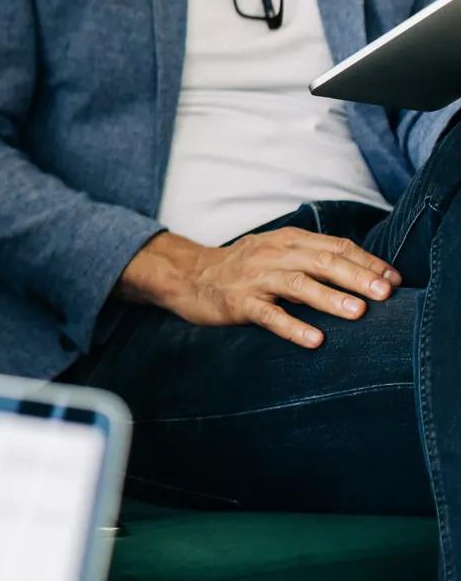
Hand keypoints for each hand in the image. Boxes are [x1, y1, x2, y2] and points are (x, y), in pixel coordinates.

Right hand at [118, 229, 402, 348]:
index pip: (334, 246)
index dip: (366, 261)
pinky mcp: (238, 302)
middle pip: (320, 261)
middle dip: (356, 276)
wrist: (186, 274)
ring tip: (358, 311)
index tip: (394, 279)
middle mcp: (272, 254)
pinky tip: (314, 340)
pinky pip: (268, 314)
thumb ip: (312, 257)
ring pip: (296, 284)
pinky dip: (292, 326)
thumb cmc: (241, 267)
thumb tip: (364, 273)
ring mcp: (254, 278)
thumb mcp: (277, 252)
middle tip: (385, 293)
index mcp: (286, 239)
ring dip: (329, 297)